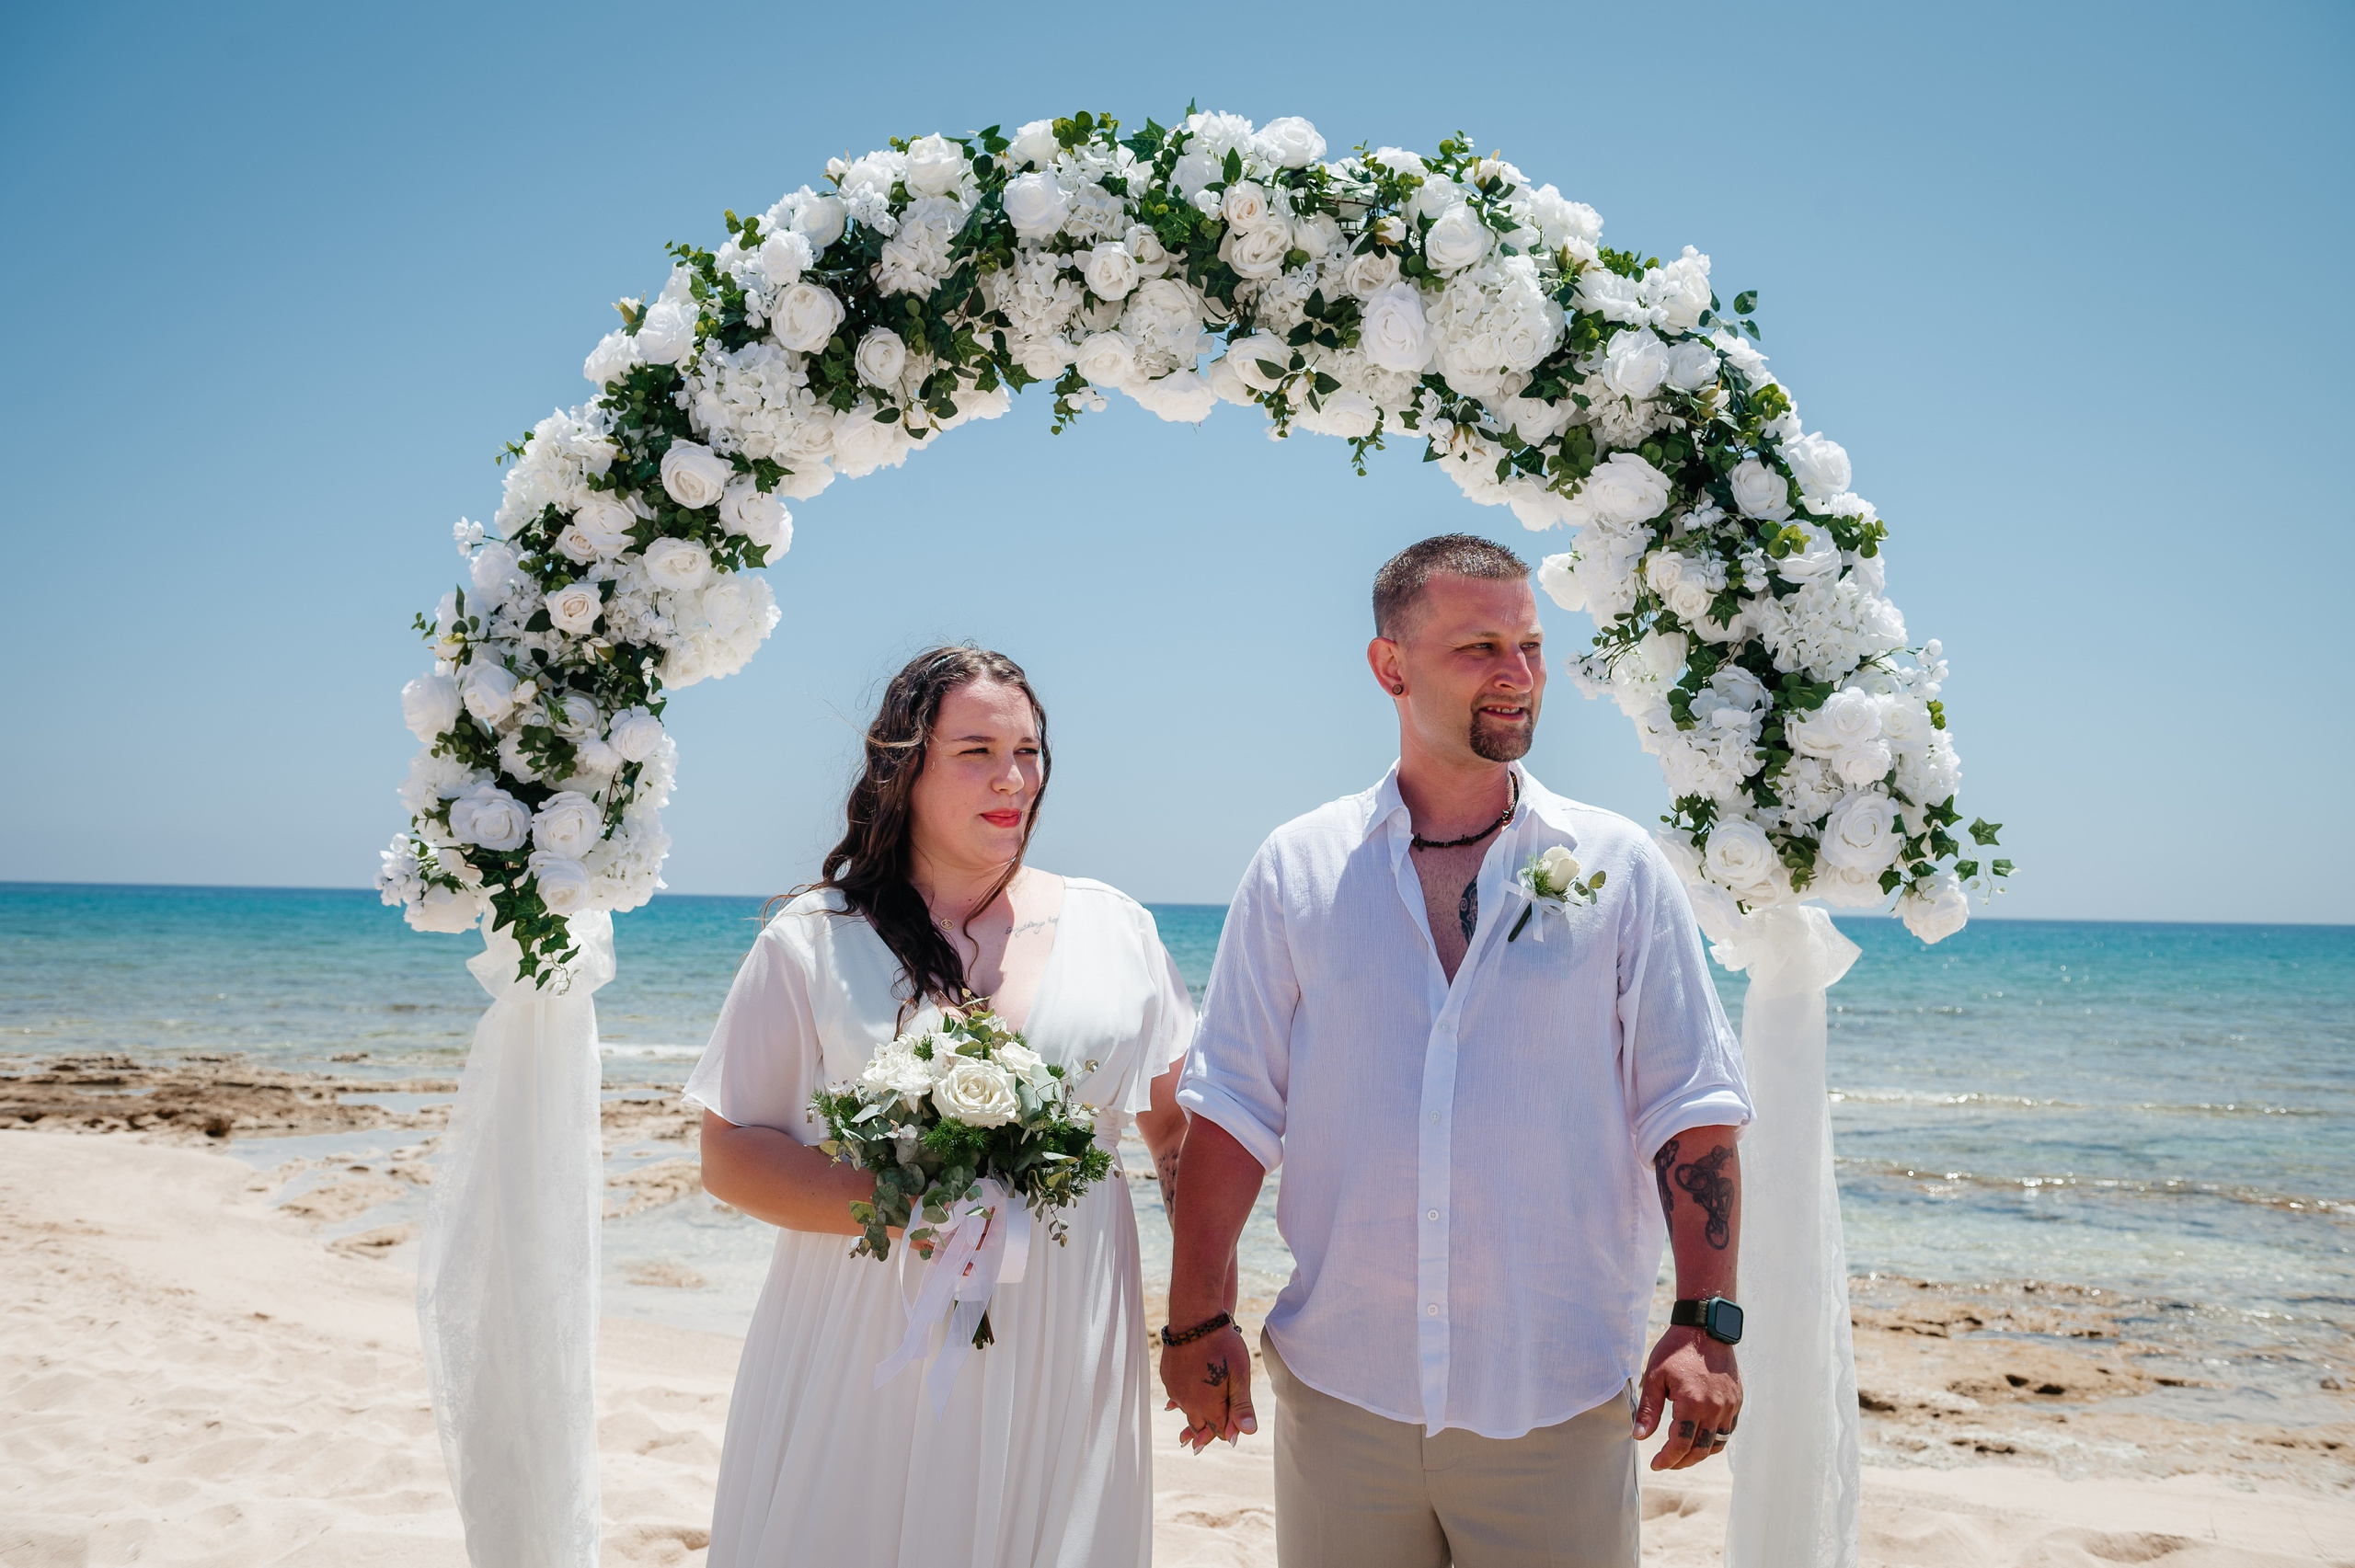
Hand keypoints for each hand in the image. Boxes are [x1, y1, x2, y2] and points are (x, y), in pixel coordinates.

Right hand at [1159, 1324, 1255, 1452]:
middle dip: (1204, 1432)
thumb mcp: (1239, 1376)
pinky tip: (1178, 1403)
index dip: (1228, 1431)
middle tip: (1197, 1447)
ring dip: (1193, 1415)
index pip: (1219, 1431)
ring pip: (1186, 1410)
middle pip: (1199, 1425)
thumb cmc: (1223, 1345)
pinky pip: (1175, 1396)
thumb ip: (1241, 1406)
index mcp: (1208, 1406)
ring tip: (1187, 1432)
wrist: (1195, 1319)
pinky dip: (1181, 1400)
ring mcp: (1175, 1390)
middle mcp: (1188, 1403)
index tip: (1233, 1431)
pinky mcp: (1168, 1377)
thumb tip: (1246, 1432)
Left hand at [1633, 1325, 1740, 1469]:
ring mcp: (1729, 1406)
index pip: (1680, 1444)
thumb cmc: (1676, 1350)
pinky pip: (1728, 1431)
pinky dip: (1714, 1441)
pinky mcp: (1737, 1401)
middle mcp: (1715, 1408)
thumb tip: (1639, 1437)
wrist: (1705, 1329)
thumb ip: (1648, 1410)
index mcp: (1692, 1403)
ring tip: (1682, 1454)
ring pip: (1716, 1444)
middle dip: (1681, 1461)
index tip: (1656, 1464)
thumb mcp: (1655, 1377)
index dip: (1667, 1459)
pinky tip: (1700, 1439)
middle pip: (1700, 1450)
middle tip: (1667, 1463)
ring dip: (1699, 1454)